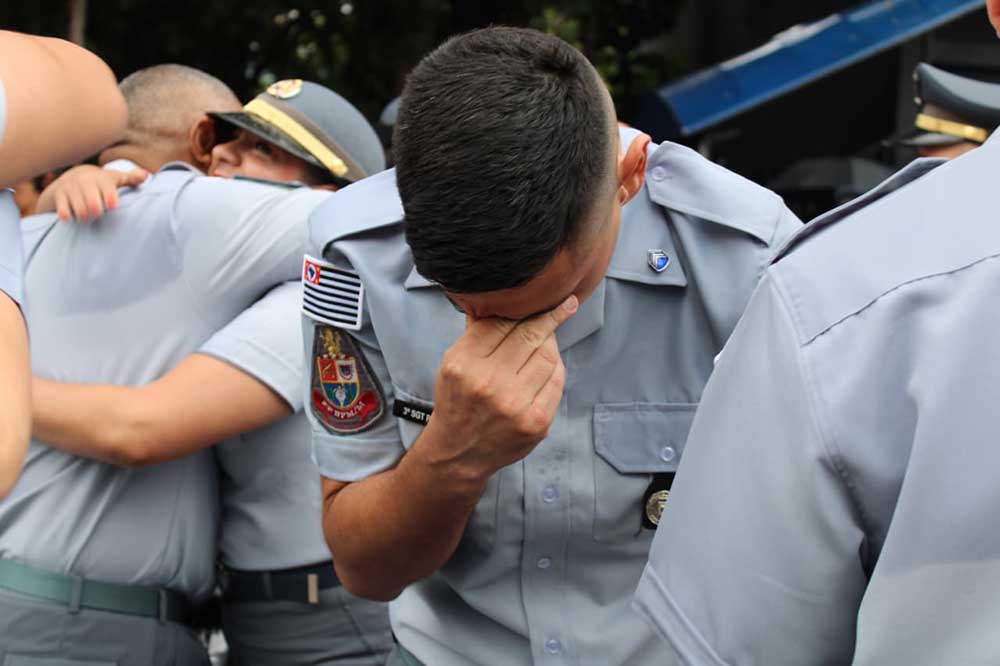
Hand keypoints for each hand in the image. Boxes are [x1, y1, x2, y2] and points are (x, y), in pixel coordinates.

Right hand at [36, 164, 147, 221]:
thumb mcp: (116, 179)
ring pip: (80, 210)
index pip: (107, 187)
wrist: (70, 178)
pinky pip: (63, 211)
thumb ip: (131, 178)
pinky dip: (67, 216)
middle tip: (98, 213)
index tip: (113, 205)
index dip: (110, 197)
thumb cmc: (101, 182)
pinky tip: (70, 217)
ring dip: (85, 217)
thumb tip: (146, 176)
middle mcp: (85, 182)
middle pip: (93, 203)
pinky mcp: (57, 196)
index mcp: (102, 178)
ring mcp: (70, 188)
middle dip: (96, 211)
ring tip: (88, 217)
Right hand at [421, 295, 577, 482]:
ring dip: (551, 344)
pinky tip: (548, 365)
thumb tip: (502, 296)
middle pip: (530, 336)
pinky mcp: (536, 422)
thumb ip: (477, 331)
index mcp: (464, 364)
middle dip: (550, 317)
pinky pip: (557, 382)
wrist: (458, 453)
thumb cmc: (457, 400)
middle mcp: (488, 383)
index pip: (503, 322)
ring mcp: (515, 405)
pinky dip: (555, 368)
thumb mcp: (453, 362)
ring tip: (546, 341)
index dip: (527, 307)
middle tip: (566, 305)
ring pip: (548, 356)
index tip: (547, 297)